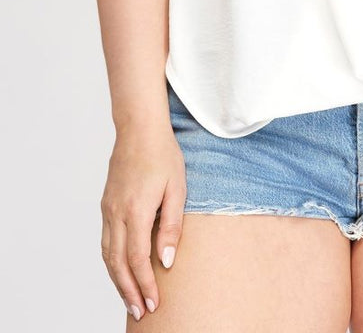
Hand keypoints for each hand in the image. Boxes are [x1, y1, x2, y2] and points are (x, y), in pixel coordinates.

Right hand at [100, 120, 186, 320]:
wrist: (139, 129)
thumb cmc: (163, 155)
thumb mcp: (177, 189)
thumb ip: (171, 226)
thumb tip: (165, 261)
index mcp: (136, 210)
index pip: (136, 259)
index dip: (144, 285)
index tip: (153, 304)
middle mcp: (116, 213)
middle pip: (117, 263)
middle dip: (128, 291)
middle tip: (140, 312)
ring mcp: (108, 210)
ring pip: (107, 255)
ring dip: (117, 281)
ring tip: (130, 300)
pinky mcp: (106, 205)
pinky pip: (105, 241)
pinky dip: (111, 262)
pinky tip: (121, 271)